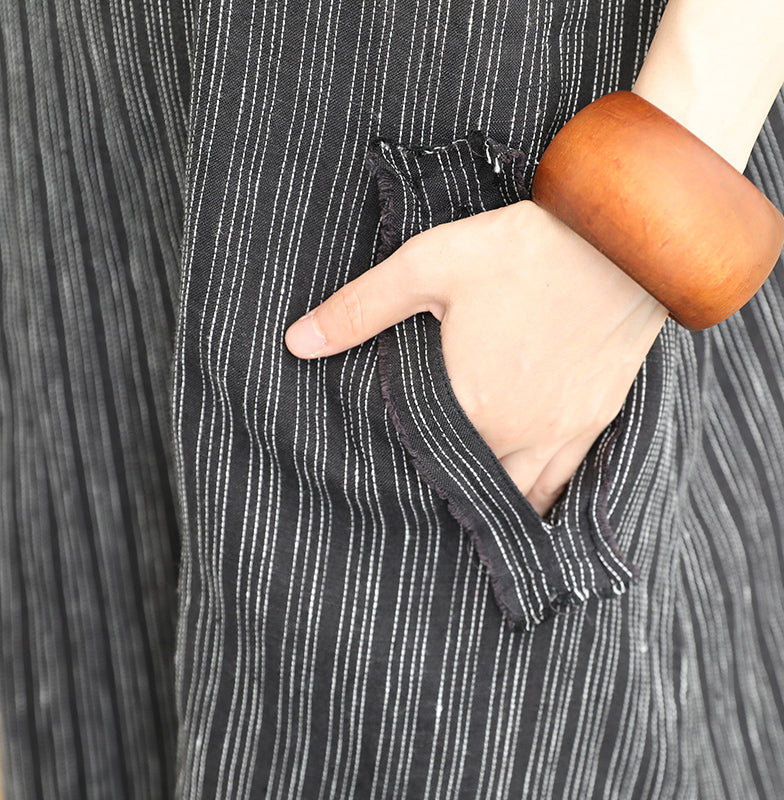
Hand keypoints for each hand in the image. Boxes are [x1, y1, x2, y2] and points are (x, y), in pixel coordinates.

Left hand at [284, 200, 667, 516]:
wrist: (623, 242)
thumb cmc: (522, 250)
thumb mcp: (428, 266)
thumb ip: (359, 309)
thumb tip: (297, 342)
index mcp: (466, 402)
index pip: (417, 457)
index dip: (397, 465)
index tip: (382, 470)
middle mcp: (512, 432)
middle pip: (465, 483)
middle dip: (439, 489)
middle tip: (417, 493)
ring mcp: (558, 433)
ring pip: (516, 497)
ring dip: (487, 504)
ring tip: (463, 507)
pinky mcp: (591, 421)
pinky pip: (563, 485)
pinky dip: (538, 502)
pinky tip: (524, 508)